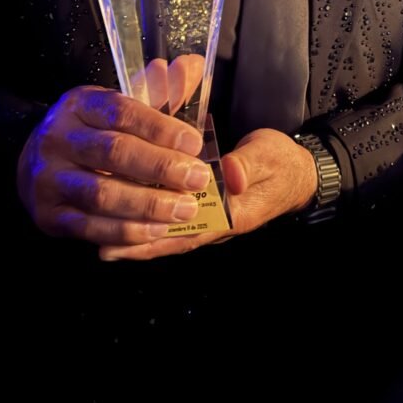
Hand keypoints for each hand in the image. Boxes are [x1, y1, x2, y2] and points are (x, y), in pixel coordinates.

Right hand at [17, 55, 211, 245]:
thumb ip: (160, 91)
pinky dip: (127, 231)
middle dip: (161, 167)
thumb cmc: (91, 131)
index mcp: (80, 105)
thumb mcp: (118, 104)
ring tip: (185, 208)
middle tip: (197, 178)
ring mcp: (49, 178)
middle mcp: (58, 138)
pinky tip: (157, 229)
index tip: (194, 143)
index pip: (122, 112)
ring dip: (148, 204)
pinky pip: (90, 226)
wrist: (33, 161)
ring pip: (101, 193)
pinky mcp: (48, 214)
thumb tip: (193, 65)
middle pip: (114, 152)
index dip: (161, 128)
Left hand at [97, 128, 317, 260]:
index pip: (191, 229)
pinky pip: (178, 226)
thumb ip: (247, 164)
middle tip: (104, 247)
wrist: (298, 173)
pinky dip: (154, 230)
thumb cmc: (282, 162)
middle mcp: (220, 224)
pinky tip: (130, 227)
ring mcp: (214, 221)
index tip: (126, 236)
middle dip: (140, 244)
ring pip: (173, 236)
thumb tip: (228, 174)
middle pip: (175, 239)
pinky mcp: (210, 213)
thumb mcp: (268, 155)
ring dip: (141, 240)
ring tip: (105, 243)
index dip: (159, 235)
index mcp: (234, 213)